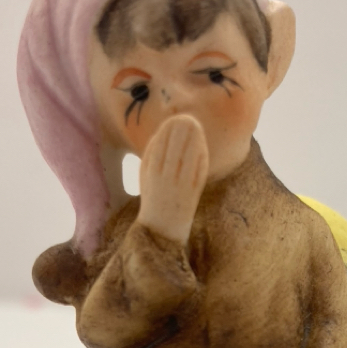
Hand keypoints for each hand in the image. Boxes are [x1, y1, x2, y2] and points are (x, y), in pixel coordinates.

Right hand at [138, 115, 208, 243]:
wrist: (161, 229)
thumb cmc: (153, 198)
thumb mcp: (145, 177)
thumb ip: (151, 156)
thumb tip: (160, 133)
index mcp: (150, 174)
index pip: (159, 146)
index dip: (167, 131)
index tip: (173, 118)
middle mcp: (164, 179)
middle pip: (174, 149)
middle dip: (181, 131)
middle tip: (187, 117)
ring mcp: (179, 186)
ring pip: (187, 157)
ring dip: (192, 139)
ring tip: (195, 125)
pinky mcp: (192, 193)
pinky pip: (197, 170)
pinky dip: (199, 155)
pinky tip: (201, 143)